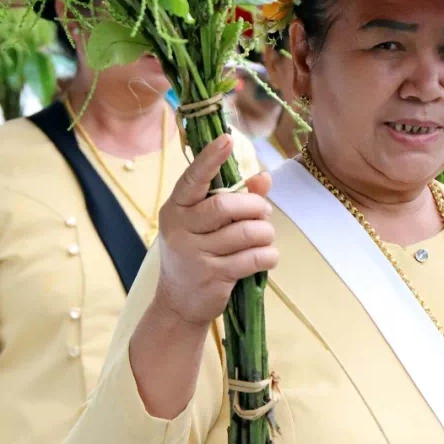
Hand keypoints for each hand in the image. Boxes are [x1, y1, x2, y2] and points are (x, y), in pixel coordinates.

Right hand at [153, 134, 276, 327]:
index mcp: (175, 208)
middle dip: (255, 207)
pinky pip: (253, 258)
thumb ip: (233, 198)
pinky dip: (268, 255)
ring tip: (265, 236)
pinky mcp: (212, 276)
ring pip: (245, 233)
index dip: (210, 158)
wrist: (178, 304)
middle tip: (264, 213)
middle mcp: (179, 229)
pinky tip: (267, 257)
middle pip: (227, 206)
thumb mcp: (204, 225)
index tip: (226, 139)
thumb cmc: (196, 254)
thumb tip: (264, 177)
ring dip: (265, 233)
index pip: (192, 179)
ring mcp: (194, 254)